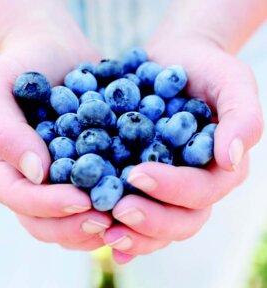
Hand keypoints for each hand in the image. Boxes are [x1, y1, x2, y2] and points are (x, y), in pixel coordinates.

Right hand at [0, 33, 112, 250]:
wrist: (56, 52)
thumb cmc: (22, 64)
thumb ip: (5, 130)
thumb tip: (36, 173)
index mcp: (0, 167)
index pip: (19, 198)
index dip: (47, 205)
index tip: (80, 200)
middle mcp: (26, 182)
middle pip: (44, 222)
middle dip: (75, 226)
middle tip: (108, 221)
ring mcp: (55, 182)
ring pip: (70, 221)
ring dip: (96, 226)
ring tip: (125, 219)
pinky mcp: (82, 174)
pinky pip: (94, 201)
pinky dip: (113, 209)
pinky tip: (136, 205)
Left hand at [102, 34, 262, 263]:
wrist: (174, 61)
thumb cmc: (205, 69)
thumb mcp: (230, 81)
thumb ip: (242, 117)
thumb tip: (232, 159)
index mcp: (219, 168)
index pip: (200, 190)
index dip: (172, 188)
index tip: (136, 174)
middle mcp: (195, 185)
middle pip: (181, 220)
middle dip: (151, 219)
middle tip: (119, 210)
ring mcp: (169, 188)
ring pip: (158, 227)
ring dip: (134, 234)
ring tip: (105, 230)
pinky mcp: (144, 183)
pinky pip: (137, 213)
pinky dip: (122, 229)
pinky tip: (100, 235)